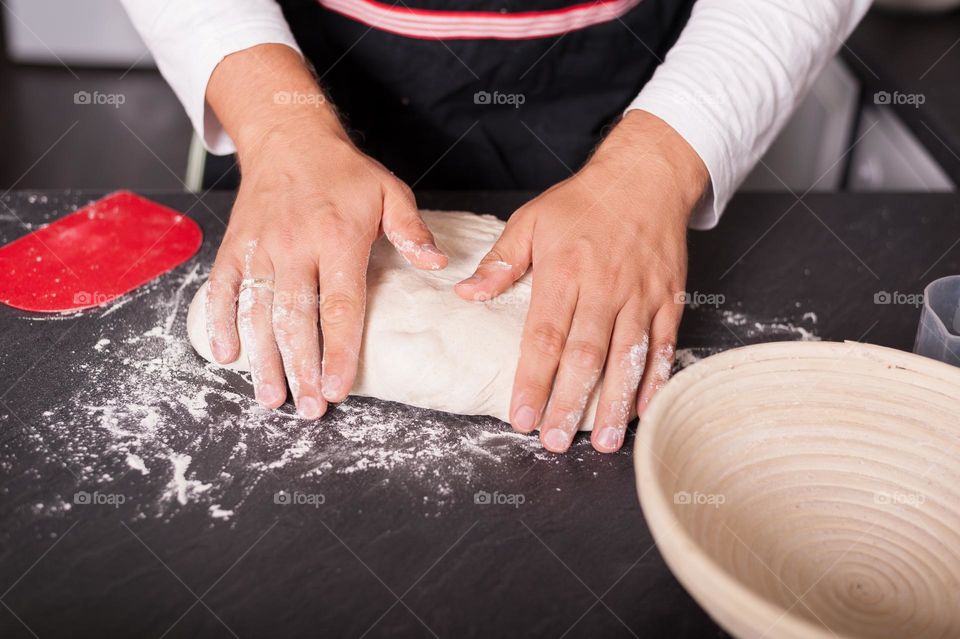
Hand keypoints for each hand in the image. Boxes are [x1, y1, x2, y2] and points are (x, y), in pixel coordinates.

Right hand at [204, 45, 446, 417]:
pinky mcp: (235, 245)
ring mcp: (260, 247)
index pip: (339, 306)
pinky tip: (226, 354)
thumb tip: (437, 264)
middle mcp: (295, 246)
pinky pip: (222, 288)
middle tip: (308, 408)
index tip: (339, 388)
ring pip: (258, 311)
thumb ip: (412, 230)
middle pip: (296, 319)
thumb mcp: (389, 191)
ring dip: (262, 358)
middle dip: (301, 368)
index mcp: (337, 238)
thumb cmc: (344, 172)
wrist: (288, 138)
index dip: (339, 351)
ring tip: (270, 397)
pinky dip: (220, 322)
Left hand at [455, 110, 707, 452]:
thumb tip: (466, 294)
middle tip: (554, 441)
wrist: (646, 177)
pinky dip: (654, 381)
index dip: (533, 380)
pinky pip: (663, 347)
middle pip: (586, 356)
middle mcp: (604, 289)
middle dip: (569, 403)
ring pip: (627, 359)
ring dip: (614, 404)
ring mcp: (640, 296)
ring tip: (601, 442)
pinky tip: (641, 411)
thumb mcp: (532, 220)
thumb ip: (501, 262)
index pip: (545, 337)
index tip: (520, 416)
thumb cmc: (583, 201)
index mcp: (564, 272)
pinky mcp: (668, 300)